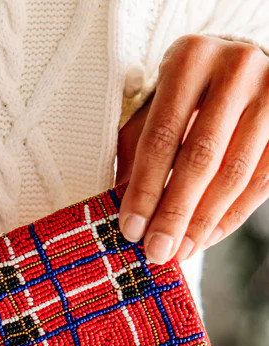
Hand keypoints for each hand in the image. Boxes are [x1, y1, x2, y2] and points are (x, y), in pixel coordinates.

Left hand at [116, 33, 268, 262]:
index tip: (132, 230)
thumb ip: (138, 151)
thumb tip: (124, 212)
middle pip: (201, 157)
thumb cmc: (188, 93)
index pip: (162, 136)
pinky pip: (262, 180)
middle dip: (175, 213)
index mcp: (190, 59)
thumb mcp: (156, 106)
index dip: (145, 189)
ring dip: (204, 222)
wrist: (240, 68)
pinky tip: (207, 238)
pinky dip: (232, 216)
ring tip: (181, 251)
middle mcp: (236, 68)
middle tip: (157, 252)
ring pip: (235, 173)